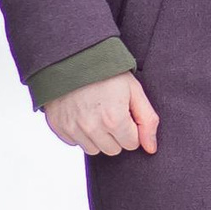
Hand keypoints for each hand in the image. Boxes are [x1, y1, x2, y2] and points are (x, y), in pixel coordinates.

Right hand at [43, 71, 159, 156]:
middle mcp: (92, 128)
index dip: (132, 128)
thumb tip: (151, 148)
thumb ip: (147, 120)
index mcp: (114, 120)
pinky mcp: (59, 128)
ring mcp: (73, 129)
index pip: (132, 144)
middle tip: (112, 112)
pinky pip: (75, 142)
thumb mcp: (134, 90)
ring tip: (97, 113)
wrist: (74, 59)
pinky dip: (81, 133)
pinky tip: (83, 114)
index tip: (126, 112)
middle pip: (113, 150)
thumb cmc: (107, 73)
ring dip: (99, 137)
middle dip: (117, 135)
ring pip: (94, 150)